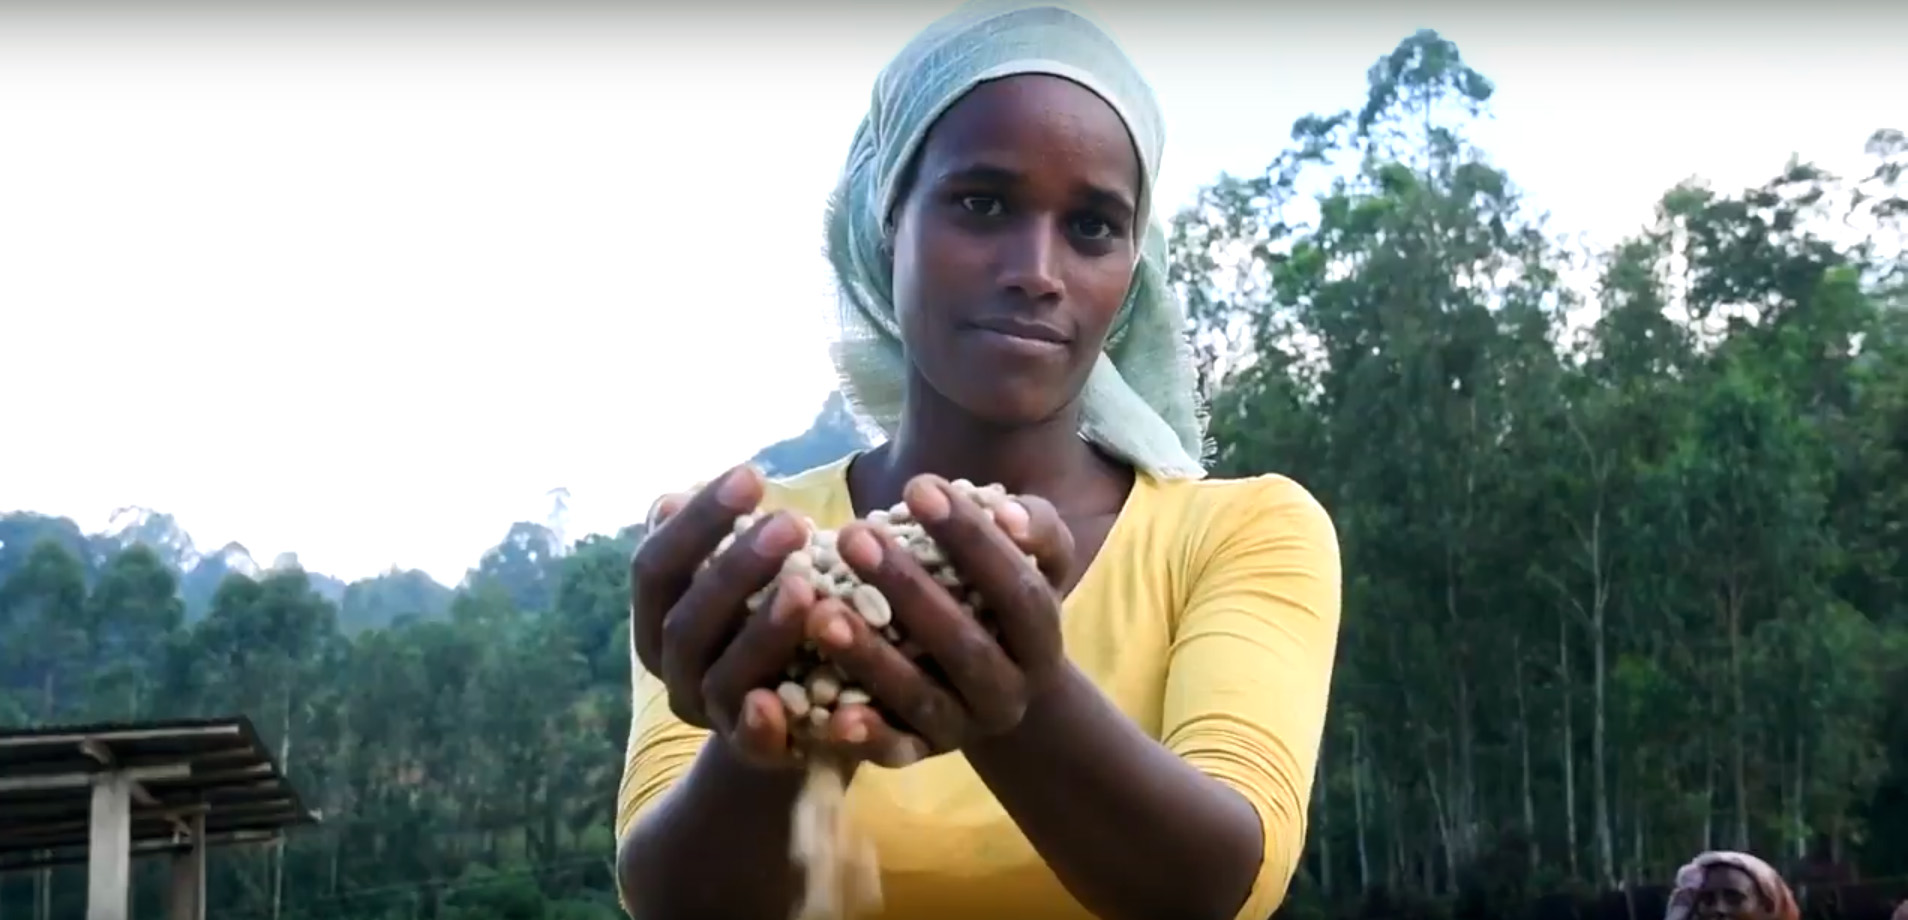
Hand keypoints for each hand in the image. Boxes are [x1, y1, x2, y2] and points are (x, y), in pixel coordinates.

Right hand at [630, 465, 930, 770]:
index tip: (750, 475)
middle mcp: (674, 671)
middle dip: (736, 569)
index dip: (697, 523)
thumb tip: (669, 498)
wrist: (797, 720)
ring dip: (761, 631)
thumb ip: (713, 546)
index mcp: (657, 621)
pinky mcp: (758, 755)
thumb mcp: (740, 582)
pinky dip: (763, 724)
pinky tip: (778, 697)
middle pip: (687, 621)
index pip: (656, 568)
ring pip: (723, 677)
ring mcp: (714, 716)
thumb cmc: (768, 624)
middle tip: (790, 521)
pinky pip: (755, 745)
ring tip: (807, 587)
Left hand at [804, 474, 1073, 754]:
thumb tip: (1006, 513)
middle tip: (853, 535)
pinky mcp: (921, 755)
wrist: (997, 687)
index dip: (971, 539)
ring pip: (920, 698)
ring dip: (870, 657)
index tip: (919, 486)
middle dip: (908, 590)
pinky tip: (830, 715)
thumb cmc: (1001, 600)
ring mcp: (964, 727)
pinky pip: (893, 751)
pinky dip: (865, 737)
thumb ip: (1032, 528)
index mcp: (1041, 638)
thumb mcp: (1034, 561)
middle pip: (964, 646)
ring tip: (820, 612)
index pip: (1015, 587)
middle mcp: (1010, 692)